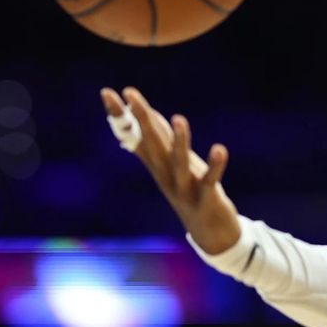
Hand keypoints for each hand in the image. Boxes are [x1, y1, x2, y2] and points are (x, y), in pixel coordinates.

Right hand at [100, 86, 241, 254]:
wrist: (210, 235)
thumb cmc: (192, 193)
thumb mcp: (174, 166)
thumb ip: (160, 144)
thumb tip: (147, 116)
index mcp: (158, 166)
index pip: (135, 137)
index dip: (121, 116)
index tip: (108, 92)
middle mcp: (166, 176)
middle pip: (152, 145)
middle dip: (141, 119)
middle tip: (130, 93)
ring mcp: (185, 189)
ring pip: (179, 163)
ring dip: (180, 142)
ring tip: (178, 118)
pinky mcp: (206, 199)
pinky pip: (210, 181)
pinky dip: (215, 166)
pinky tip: (219, 149)